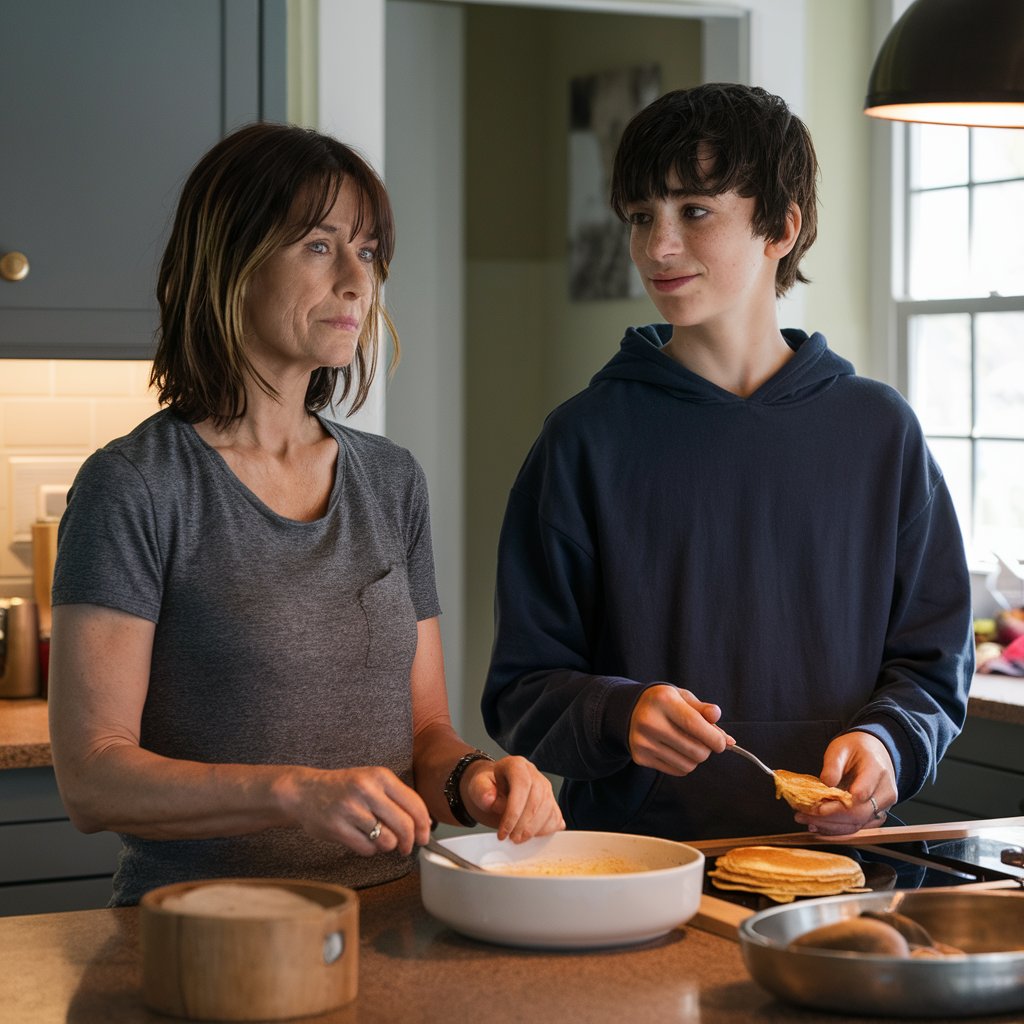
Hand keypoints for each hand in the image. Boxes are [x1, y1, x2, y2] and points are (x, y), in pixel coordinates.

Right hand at [283, 765, 432, 856]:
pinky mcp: (338, 828)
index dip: (424, 825)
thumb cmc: (344, 788)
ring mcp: (351, 810)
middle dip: (410, 842)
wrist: (305, 792)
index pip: (414, 804)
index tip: (425, 836)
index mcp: (380, 776)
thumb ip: (397, 798)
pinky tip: (362, 839)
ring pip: (386, 840)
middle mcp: (367, 790)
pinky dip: (370, 850)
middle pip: (404, 825)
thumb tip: (424, 823)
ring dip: (387, 846)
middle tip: (407, 847)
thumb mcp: (372, 782)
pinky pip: (367, 849)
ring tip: (379, 839)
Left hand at [461, 755, 563, 841]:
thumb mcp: (478, 786)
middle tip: (511, 838)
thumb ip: (481, 791)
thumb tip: (490, 800)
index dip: (514, 812)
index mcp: (516, 765)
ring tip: (518, 838)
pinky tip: (531, 834)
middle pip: (537, 799)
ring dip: (534, 830)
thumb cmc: (488, 787)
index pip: (521, 785)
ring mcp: (546, 787)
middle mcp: (534, 774)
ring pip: (548, 810)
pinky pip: (555, 817)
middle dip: (524, 824)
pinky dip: (546, 830)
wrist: (495, 789)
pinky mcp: (552, 801)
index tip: (504, 831)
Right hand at [628, 685, 732, 774]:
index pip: (695, 725)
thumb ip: (706, 713)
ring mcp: (643, 741)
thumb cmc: (664, 702)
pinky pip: (676, 771)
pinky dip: (683, 764)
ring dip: (695, 758)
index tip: (722, 743)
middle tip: (703, 742)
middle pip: (695, 750)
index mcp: (663, 700)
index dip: (715, 738)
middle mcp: (650, 721)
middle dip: (707, 750)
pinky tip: (676, 751)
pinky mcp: (640, 756)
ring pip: (687, 765)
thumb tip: (728, 740)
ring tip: (688, 745)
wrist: (630, 709)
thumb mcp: (683, 698)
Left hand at [794, 732, 896, 835]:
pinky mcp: (877, 816)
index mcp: (877, 770)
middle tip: (803, 815)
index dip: (838, 805)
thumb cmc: (857, 749)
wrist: (876, 753)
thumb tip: (826, 782)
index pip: (861, 794)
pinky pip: (858, 827)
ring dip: (830, 827)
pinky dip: (837, 830)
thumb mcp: (840, 747)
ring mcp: (883, 806)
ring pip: (858, 825)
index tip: (817, 807)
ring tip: (807, 821)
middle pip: (858, 814)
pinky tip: (819, 827)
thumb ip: (832, 765)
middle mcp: (885, 792)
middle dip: (828, 818)